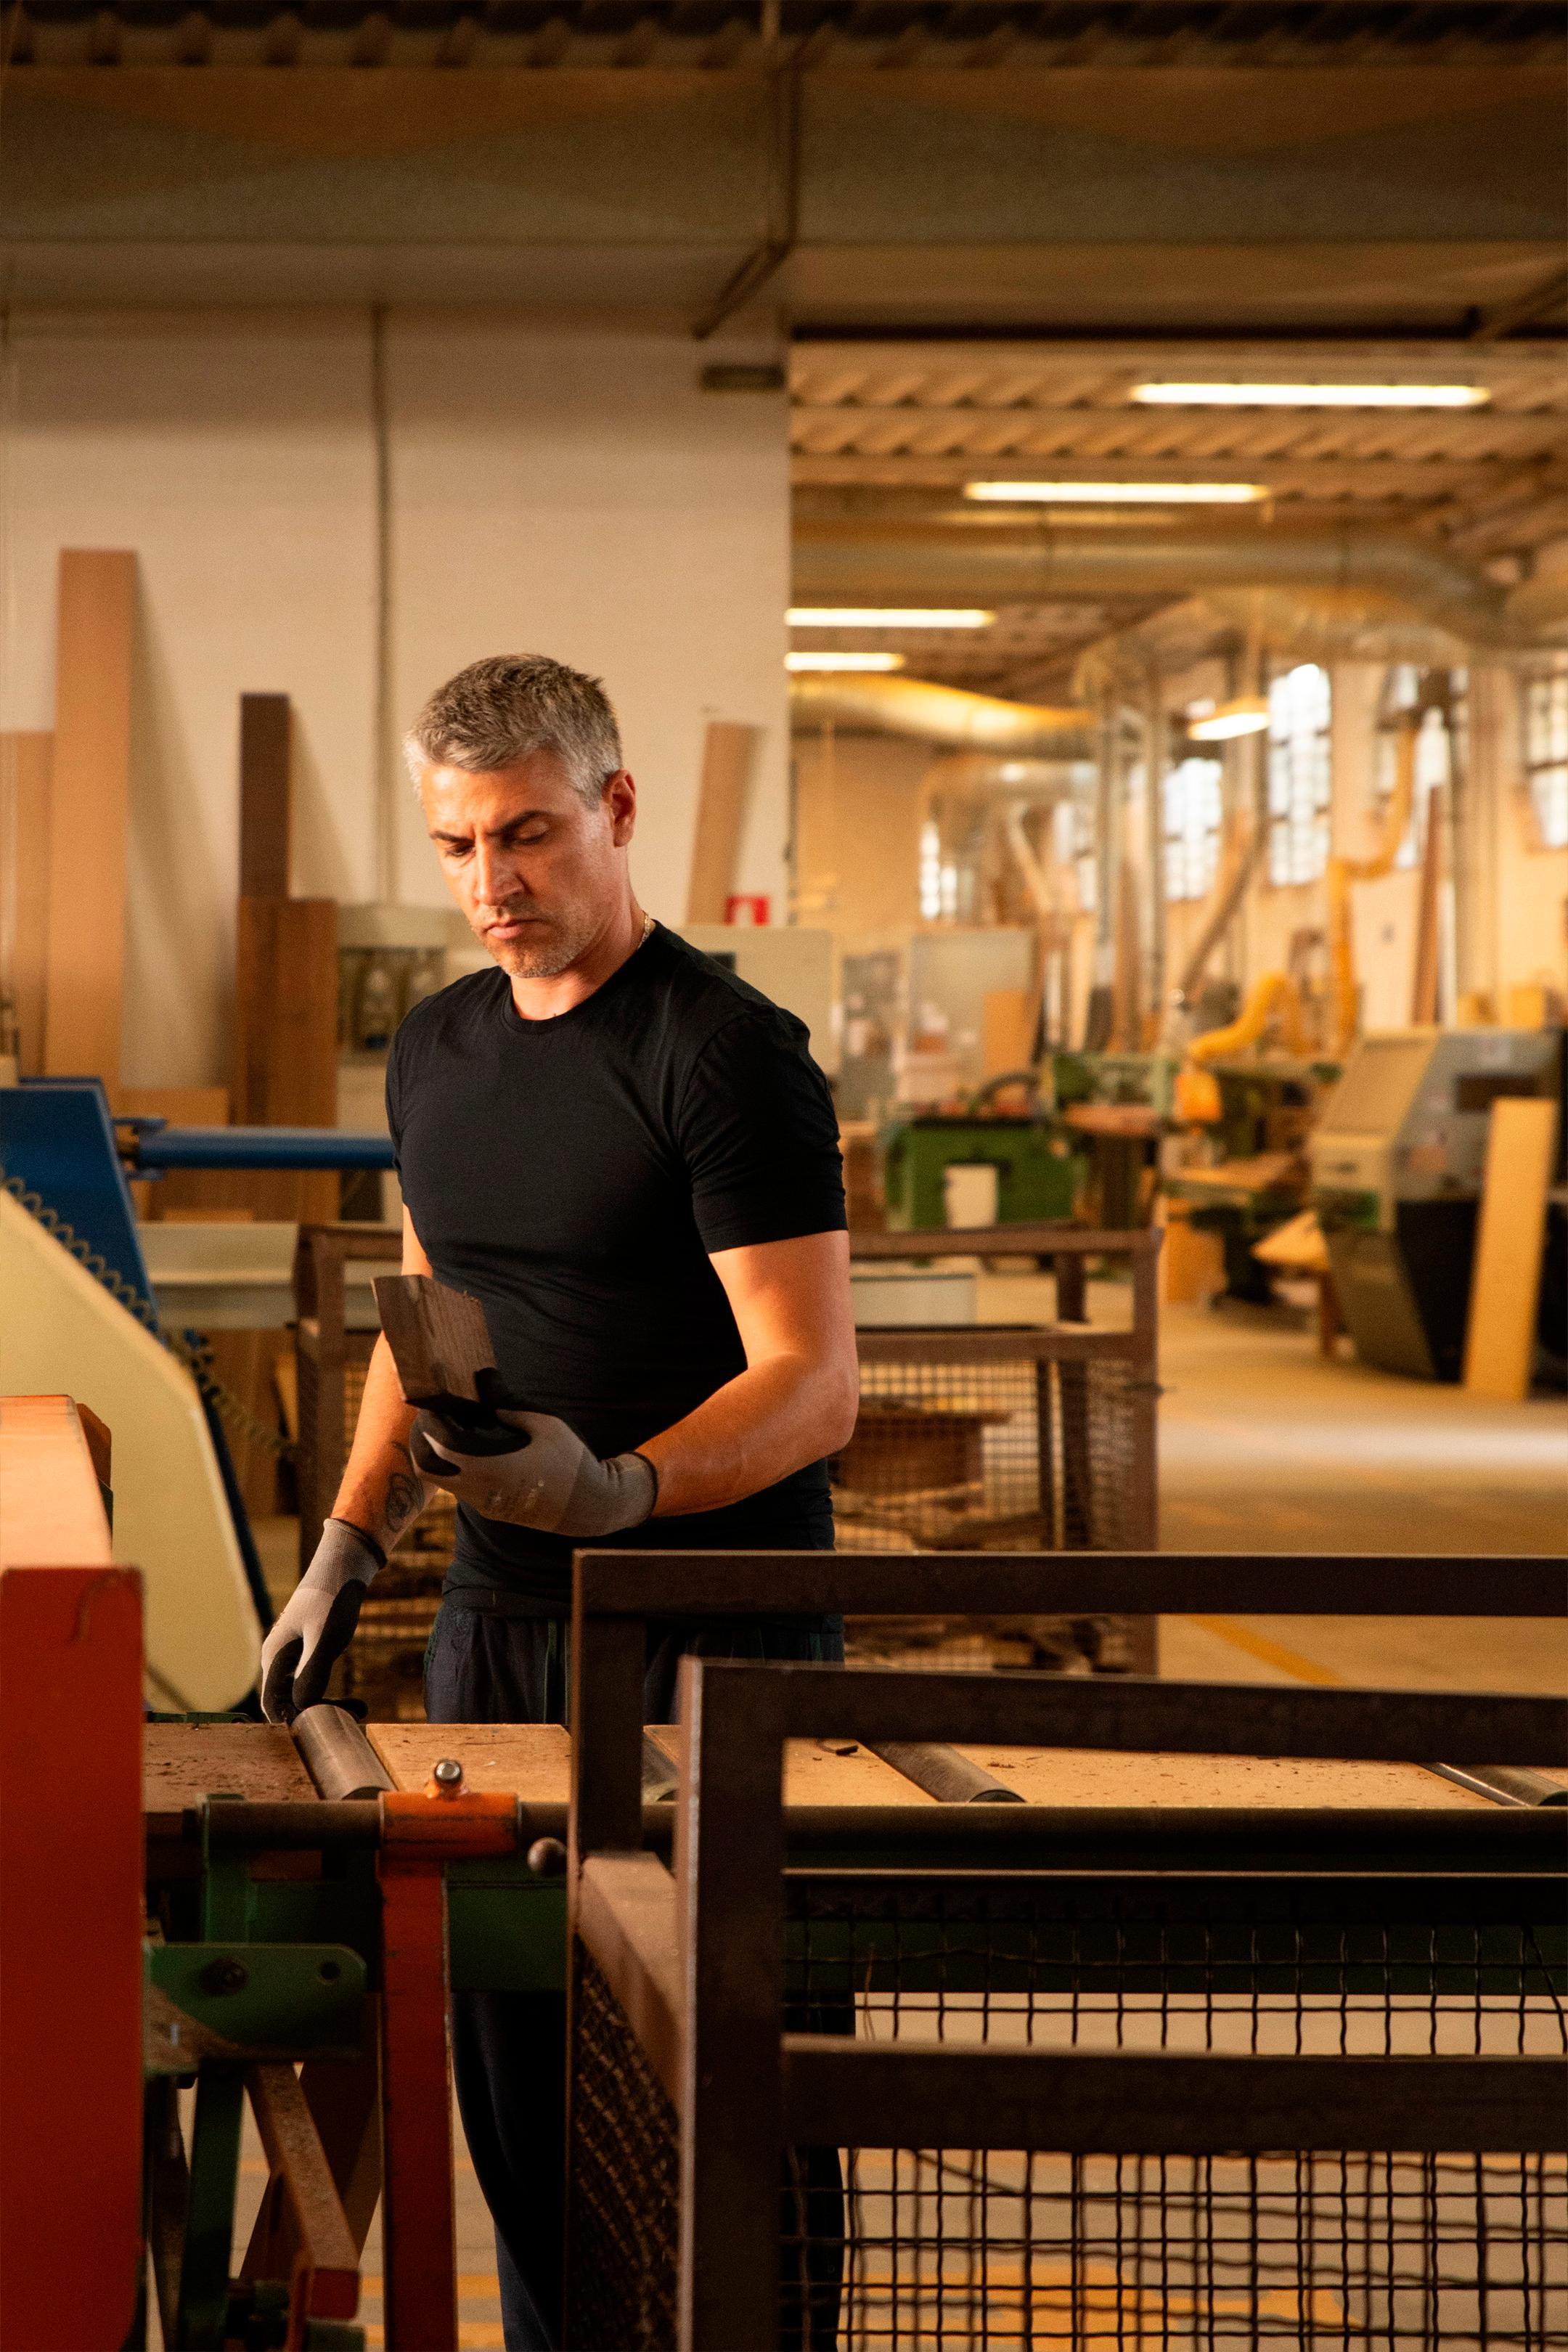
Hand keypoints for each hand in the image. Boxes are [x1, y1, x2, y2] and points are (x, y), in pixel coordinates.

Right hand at [260, 1519, 380, 1722]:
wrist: (344, 1566)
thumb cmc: (332, 1596)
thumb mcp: (325, 1635)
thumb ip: (312, 1670)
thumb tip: (301, 1706)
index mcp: (274, 1657)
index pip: (273, 1706)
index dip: (296, 1722)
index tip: (329, 1725)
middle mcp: (278, 1662)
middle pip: (289, 1705)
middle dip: (319, 1715)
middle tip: (357, 1714)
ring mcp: (292, 1660)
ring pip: (304, 1698)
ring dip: (329, 1707)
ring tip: (362, 1708)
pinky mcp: (308, 1656)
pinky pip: (314, 1687)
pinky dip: (332, 1696)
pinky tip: (358, 1701)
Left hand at [410, 1409, 655, 1537]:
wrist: (589, 1507)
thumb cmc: (571, 1462)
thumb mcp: (546, 1424)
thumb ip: (510, 1404)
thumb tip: (485, 1381)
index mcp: (487, 1468)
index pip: (439, 1445)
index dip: (429, 1423)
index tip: (432, 1404)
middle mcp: (478, 1490)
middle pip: (426, 1469)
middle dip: (421, 1443)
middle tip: (430, 1420)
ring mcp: (483, 1504)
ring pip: (443, 1482)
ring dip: (438, 1458)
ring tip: (451, 1431)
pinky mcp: (492, 1511)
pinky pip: (461, 1489)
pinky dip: (455, 1470)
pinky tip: (472, 1450)